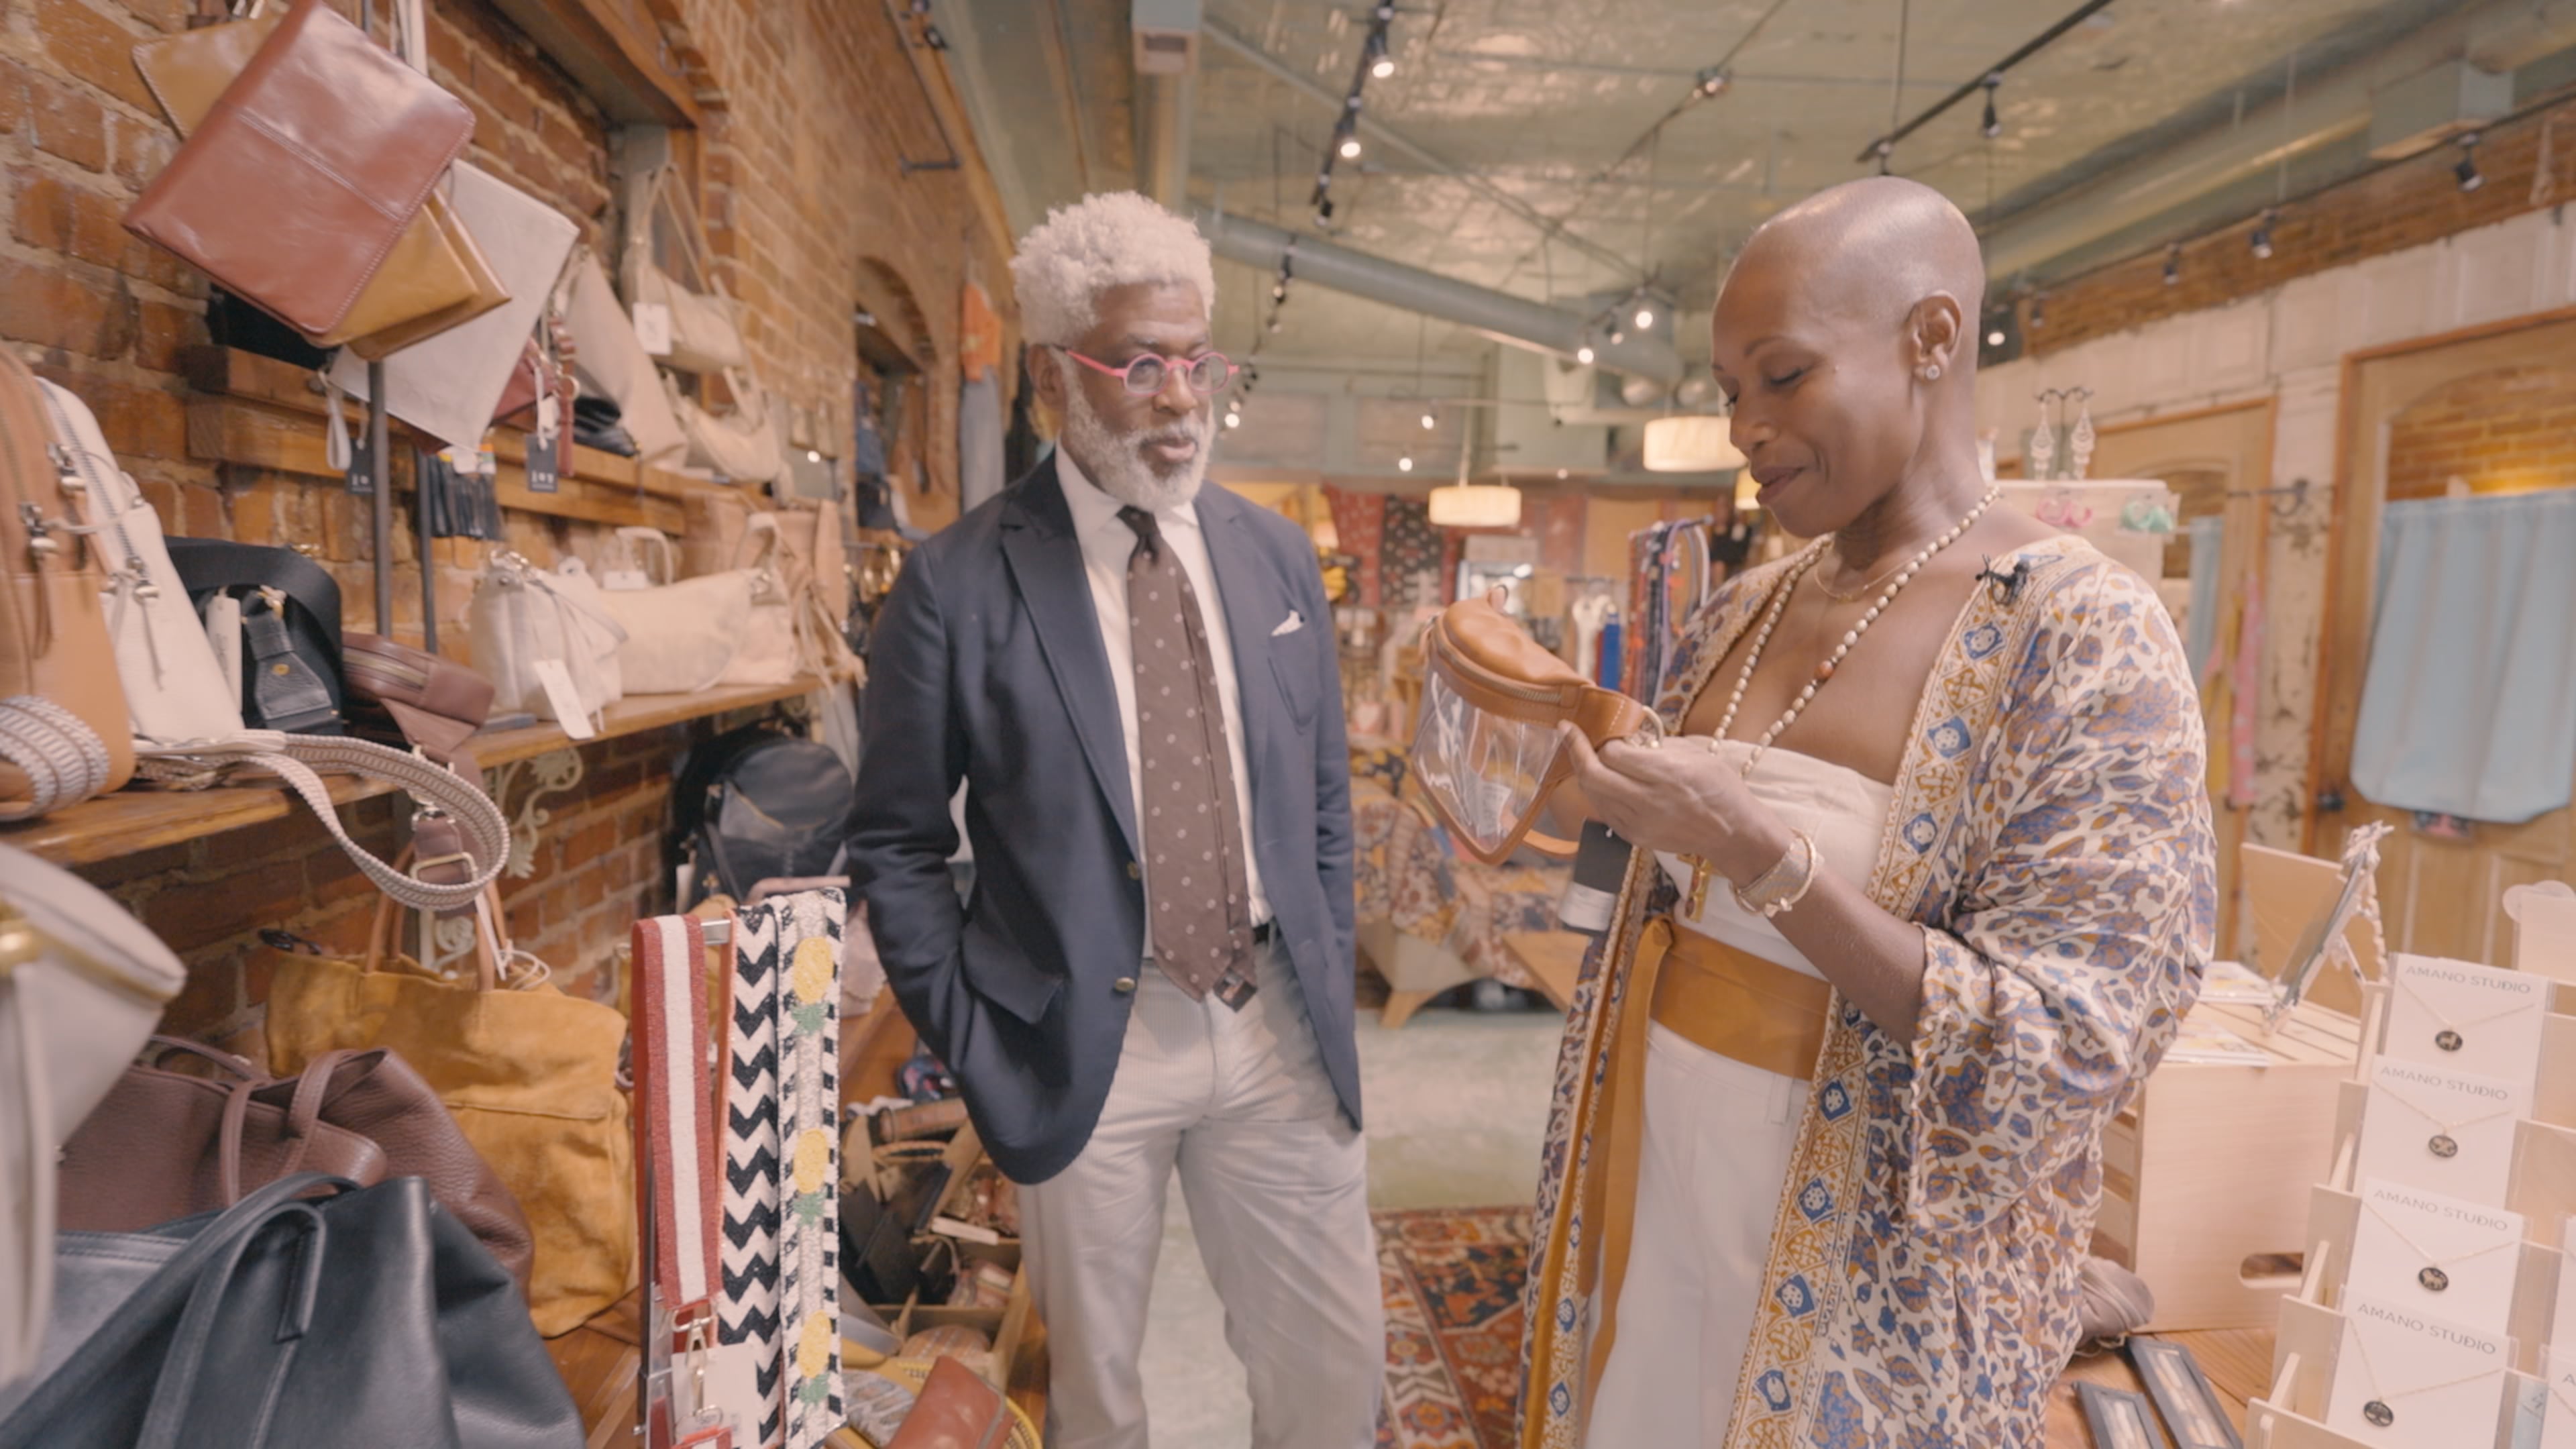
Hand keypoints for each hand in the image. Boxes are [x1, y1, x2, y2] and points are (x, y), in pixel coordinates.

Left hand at [1559, 725, 1793, 885]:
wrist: (1732, 833)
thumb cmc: (1720, 787)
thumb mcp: (1695, 753)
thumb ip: (1657, 745)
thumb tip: (1626, 737)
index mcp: (1667, 774)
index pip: (1614, 753)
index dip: (1605, 739)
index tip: (1605, 730)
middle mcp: (1649, 801)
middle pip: (1593, 775)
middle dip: (1575, 749)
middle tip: (1567, 731)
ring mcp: (1639, 824)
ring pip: (1593, 794)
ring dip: (1585, 771)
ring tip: (1585, 754)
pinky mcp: (1634, 838)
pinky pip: (1603, 811)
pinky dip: (1598, 793)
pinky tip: (1604, 781)